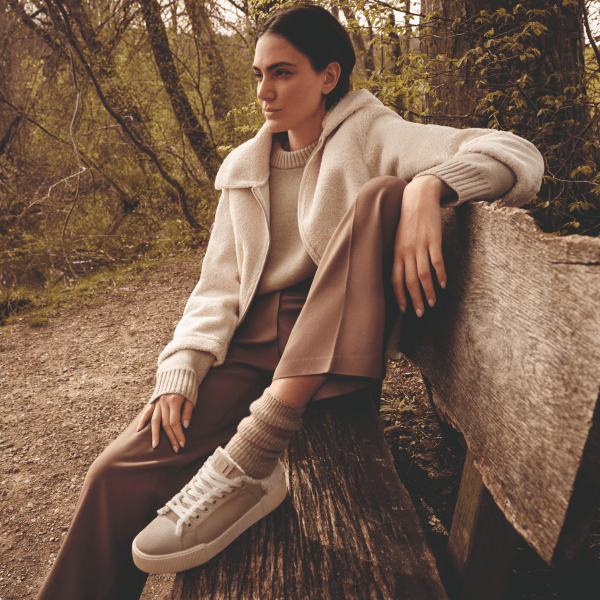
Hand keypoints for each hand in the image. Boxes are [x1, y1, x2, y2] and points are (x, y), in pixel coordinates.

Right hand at [136, 393, 193, 452]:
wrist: (177, 373)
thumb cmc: (187, 387)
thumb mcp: (191, 398)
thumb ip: (188, 412)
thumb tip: (185, 426)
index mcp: (174, 401)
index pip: (175, 422)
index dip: (179, 434)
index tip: (182, 444)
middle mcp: (164, 403)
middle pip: (166, 424)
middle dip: (171, 437)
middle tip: (175, 448)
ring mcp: (157, 402)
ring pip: (155, 420)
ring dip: (155, 434)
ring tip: (155, 445)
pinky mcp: (153, 401)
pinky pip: (147, 412)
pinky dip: (142, 420)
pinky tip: (139, 430)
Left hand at [392, 175, 449, 316]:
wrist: (418, 197)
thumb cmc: (408, 221)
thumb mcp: (399, 240)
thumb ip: (400, 257)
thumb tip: (403, 276)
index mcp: (396, 253)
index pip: (395, 280)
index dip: (399, 296)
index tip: (405, 310)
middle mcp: (406, 252)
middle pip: (409, 281)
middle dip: (415, 299)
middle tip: (421, 313)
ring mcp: (420, 246)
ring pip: (423, 275)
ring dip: (428, 291)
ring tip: (433, 302)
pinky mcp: (433, 239)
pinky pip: (436, 262)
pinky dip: (440, 275)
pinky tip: (443, 284)